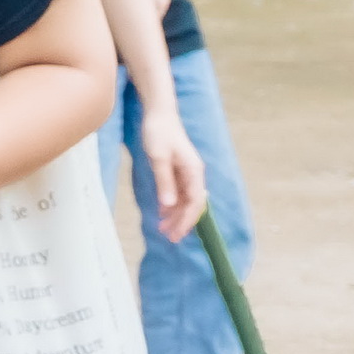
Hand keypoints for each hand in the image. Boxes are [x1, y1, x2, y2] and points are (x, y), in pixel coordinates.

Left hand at [139, 106, 210, 242]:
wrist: (159, 115)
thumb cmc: (158, 133)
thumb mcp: (158, 158)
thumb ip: (164, 181)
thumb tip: (170, 205)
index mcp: (194, 172)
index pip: (195, 203)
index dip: (187, 220)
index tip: (177, 234)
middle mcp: (194, 174)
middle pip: (192, 204)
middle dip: (182, 222)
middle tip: (169, 238)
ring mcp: (187, 172)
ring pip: (185, 200)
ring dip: (176, 215)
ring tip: (163, 229)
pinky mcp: (179, 170)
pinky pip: (179, 192)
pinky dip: (171, 204)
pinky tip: (162, 213)